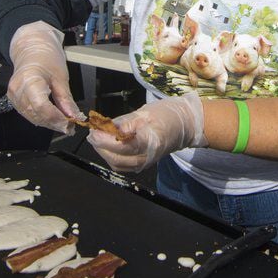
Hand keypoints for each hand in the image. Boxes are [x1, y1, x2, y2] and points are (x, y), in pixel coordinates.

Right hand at [7, 20, 83, 133]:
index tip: (70, 123)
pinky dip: (41, 118)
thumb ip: (66, 99)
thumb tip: (74, 115)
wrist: (31, 48)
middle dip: (54, 122)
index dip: (56, 118)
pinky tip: (51, 117)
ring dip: (48, 123)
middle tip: (70, 126)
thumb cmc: (46, 58)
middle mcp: (18, 89)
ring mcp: (13, 95)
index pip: (42, 106)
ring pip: (32, 117)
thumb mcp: (61, 77)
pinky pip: (28, 114)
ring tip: (63, 122)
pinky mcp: (13, 99)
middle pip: (37, 114)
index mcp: (30, 79)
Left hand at [86, 91, 207, 172]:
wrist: (185, 126)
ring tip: (97, 137)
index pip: (124, 146)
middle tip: (93, 132)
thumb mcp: (146, 112)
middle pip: (117, 159)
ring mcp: (145, 163)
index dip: (106, 141)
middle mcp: (148, 157)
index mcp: (151, 142)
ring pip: (118, 164)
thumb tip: (106, 128)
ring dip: (104, 152)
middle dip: (101, 147)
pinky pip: (122, 165)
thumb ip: (125, 123)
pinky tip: (107, 145)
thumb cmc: (167, 115)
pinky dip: (111, 156)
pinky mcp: (142, 164)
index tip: (94, 132)